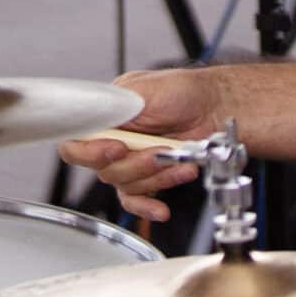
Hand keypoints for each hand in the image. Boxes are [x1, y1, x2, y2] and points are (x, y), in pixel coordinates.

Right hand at [55, 67, 224, 221]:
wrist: (218, 106)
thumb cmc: (185, 90)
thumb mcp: (146, 89)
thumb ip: (117, 105)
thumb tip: (96, 117)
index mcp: (106, 116)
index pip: (76, 143)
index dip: (91, 153)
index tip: (117, 149)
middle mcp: (115, 140)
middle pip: (104, 170)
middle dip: (136, 164)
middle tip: (159, 151)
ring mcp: (133, 160)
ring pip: (126, 185)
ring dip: (155, 176)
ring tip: (178, 160)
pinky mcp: (151, 176)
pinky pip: (138, 199)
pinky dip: (148, 206)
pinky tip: (160, 207)